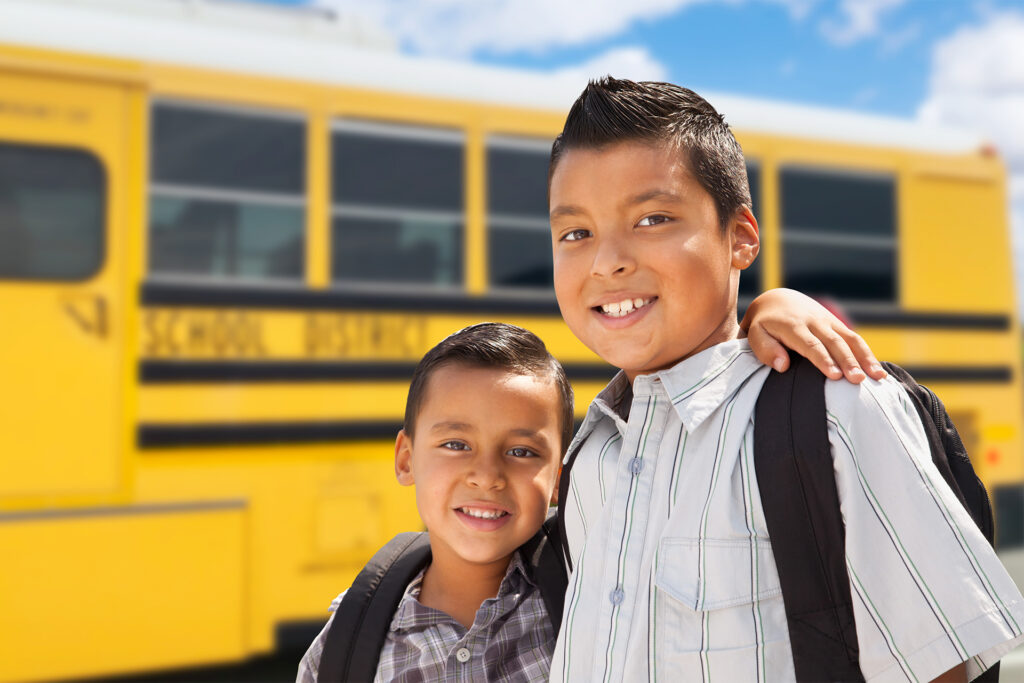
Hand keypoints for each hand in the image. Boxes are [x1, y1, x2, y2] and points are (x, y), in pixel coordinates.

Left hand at [740, 289, 885, 382]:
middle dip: (848, 361)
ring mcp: (828, 322)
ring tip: (877, 377)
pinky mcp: (837, 325)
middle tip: (858, 380)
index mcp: (793, 326)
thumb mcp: (755, 334)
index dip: (823, 360)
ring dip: (865, 358)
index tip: (834, 376)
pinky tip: (878, 371)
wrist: (777, 299)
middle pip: (834, 343)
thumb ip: (765, 349)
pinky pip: (855, 338)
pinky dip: (867, 354)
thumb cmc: (763, 324)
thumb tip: (783, 366)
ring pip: (850, 339)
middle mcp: (814, 322)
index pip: (811, 344)